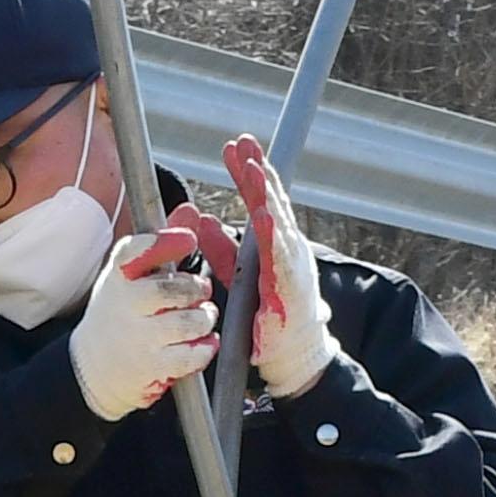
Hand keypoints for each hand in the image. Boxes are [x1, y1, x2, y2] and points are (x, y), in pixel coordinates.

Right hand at [69, 235, 223, 418]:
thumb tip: (190, 211)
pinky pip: (192, 354)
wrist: (93, 366)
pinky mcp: (153, 367)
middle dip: (196, 288)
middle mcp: (126, 305)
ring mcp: (139, 338)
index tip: (188, 240)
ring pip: (189, 322)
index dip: (165, 244)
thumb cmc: (120, 312)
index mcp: (120, 275)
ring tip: (201, 316)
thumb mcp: (131, 275)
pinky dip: (205, 346)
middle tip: (198, 291)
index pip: (137, 252)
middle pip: (173, 289)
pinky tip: (202, 341)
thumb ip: (162, 242)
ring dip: (205, 318)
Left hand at [219, 135, 337, 396]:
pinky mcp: (290, 286)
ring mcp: (292, 265)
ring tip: (253, 168)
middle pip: (272, 201)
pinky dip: (272, 235)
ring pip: (278, 222)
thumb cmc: (267, 314)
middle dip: (257, 171)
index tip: (237, 145)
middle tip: (243, 143)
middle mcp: (288, 247)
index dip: (250, 172)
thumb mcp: (238, 274)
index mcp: (275, 243)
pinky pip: (280, 256)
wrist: (294, 354)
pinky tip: (262, 215)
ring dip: (265, 194)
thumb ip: (221, 247)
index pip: (262, 199)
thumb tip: (202, 220)